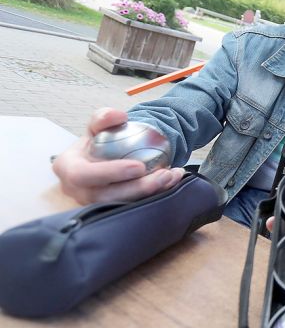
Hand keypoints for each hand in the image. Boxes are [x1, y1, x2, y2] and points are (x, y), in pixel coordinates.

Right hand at [52, 107, 184, 204]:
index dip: (110, 173)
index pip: (83, 175)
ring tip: (171, 177)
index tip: (139, 166)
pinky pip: (133, 208)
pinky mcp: (111, 211)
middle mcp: (78, 191)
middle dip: (138, 188)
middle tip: (164, 174)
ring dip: (151, 193)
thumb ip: (103, 117)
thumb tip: (118, 116)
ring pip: (121, 206)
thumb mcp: (96, 126)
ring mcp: (93, 205)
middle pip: (106, 197)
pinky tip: (172, 182)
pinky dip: (155, 195)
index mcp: (68, 168)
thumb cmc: (96, 143)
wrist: (103, 159)